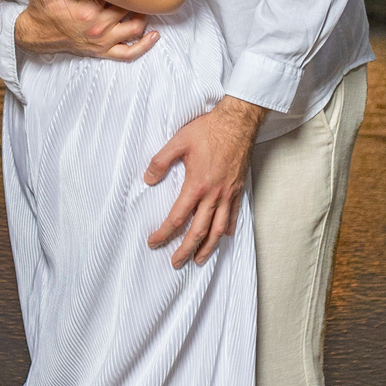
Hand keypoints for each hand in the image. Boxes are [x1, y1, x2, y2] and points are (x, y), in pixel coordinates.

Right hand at [15, 0, 159, 61]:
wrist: (33, 34)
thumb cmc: (41, 10)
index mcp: (86, 11)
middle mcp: (97, 27)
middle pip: (128, 10)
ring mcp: (101, 41)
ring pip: (134, 29)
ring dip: (144, 17)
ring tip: (149, 4)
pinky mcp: (102, 52)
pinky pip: (128, 53)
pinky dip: (144, 46)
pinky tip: (155, 35)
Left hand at [144, 96, 265, 266]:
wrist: (238, 122)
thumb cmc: (208, 130)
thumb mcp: (178, 141)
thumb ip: (160, 161)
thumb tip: (147, 179)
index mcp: (196, 185)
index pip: (177, 217)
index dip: (164, 233)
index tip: (154, 242)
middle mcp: (213, 195)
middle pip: (198, 230)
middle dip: (186, 249)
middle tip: (175, 262)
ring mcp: (228, 194)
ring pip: (218, 229)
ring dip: (208, 247)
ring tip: (199, 259)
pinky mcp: (238, 189)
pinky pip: (234, 215)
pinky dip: (228, 229)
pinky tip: (223, 237)